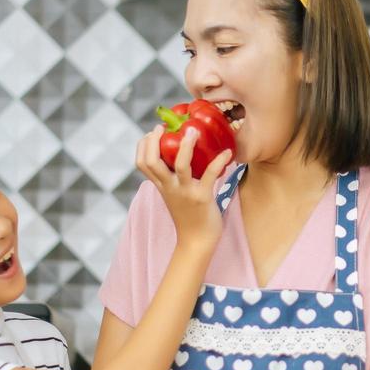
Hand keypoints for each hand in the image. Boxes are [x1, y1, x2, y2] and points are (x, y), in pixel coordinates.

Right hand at [135, 125, 232, 246]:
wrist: (197, 242)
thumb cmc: (188, 215)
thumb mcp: (174, 195)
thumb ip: (172, 179)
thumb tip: (178, 157)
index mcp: (161, 186)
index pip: (142, 163)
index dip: (143, 145)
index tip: (153, 132)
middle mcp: (169, 187)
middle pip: (152, 161)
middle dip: (155, 141)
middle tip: (164, 127)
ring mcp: (185, 192)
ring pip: (180, 165)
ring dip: (186, 146)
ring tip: (193, 131)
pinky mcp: (202, 197)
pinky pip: (210, 175)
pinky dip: (219, 161)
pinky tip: (227, 152)